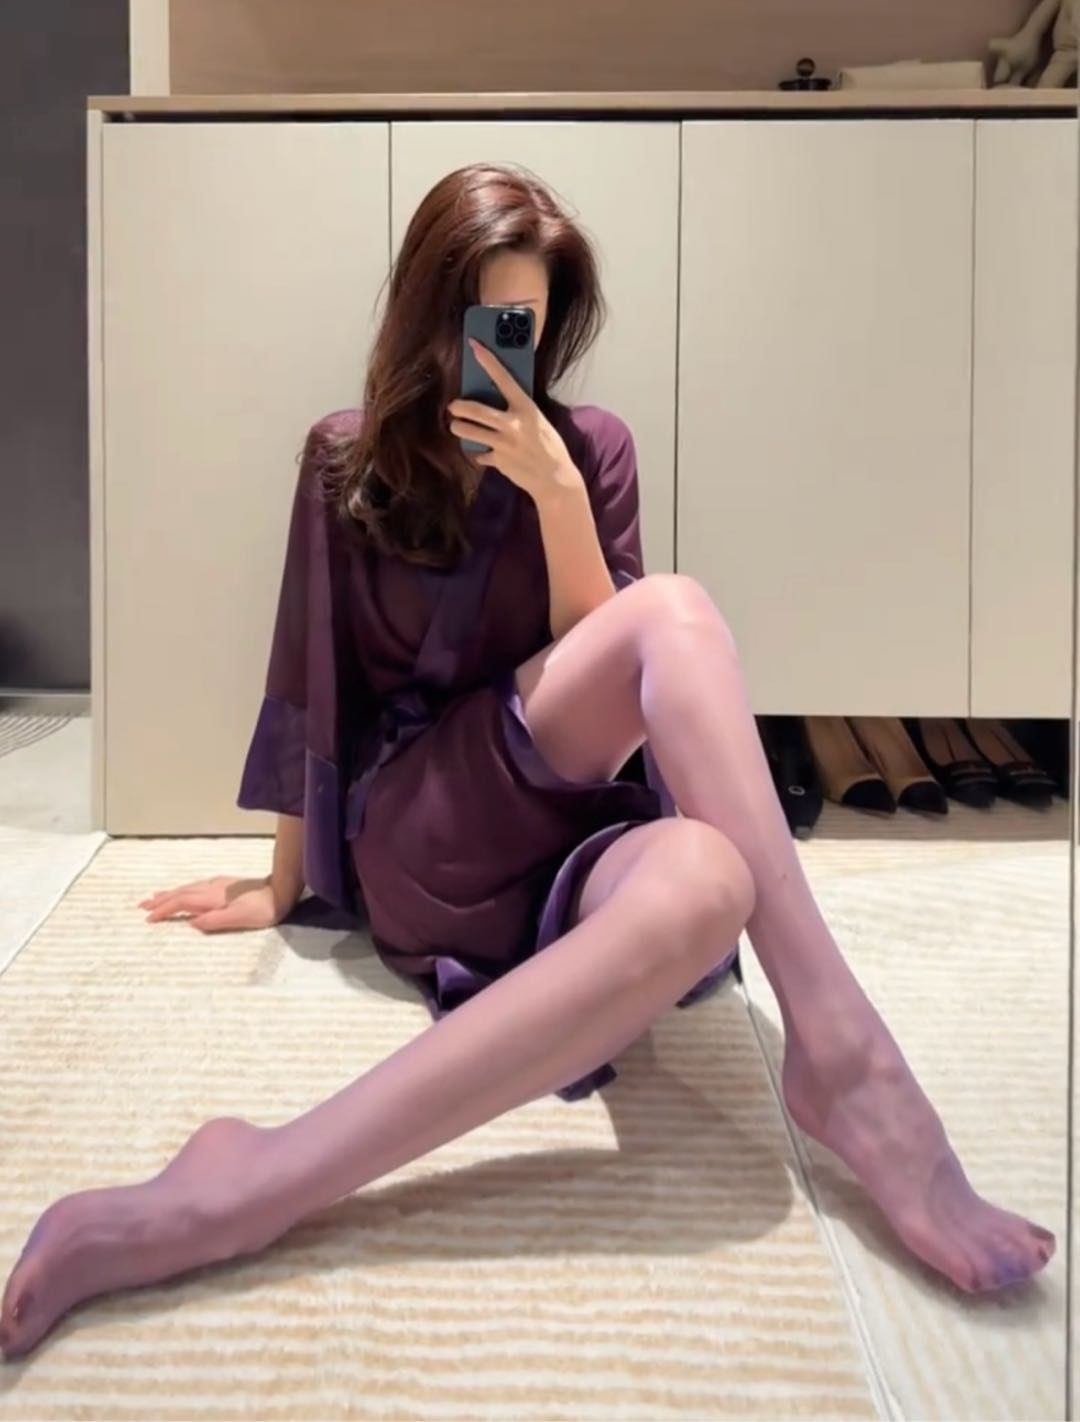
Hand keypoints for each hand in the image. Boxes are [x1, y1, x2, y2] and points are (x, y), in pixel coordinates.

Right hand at [139, 875, 288, 932]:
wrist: (281, 892)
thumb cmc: (263, 909)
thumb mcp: (240, 919)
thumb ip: (214, 921)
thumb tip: (191, 923)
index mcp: (213, 898)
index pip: (182, 902)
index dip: (165, 910)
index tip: (149, 918)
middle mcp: (212, 889)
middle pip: (181, 893)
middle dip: (161, 900)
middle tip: (142, 906)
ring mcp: (219, 885)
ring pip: (188, 888)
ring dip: (170, 893)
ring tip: (155, 897)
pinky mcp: (225, 885)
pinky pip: (196, 887)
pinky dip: (184, 890)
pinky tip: (185, 891)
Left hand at [447, 339, 581, 502]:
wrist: (555, 478)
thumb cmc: (547, 445)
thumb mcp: (538, 420)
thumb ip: (519, 409)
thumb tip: (497, 396)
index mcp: (526, 408)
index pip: (504, 378)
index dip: (488, 360)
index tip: (474, 345)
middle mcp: (514, 424)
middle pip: (475, 409)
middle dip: (459, 406)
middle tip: (453, 406)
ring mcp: (504, 443)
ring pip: (469, 431)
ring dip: (458, 427)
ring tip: (457, 426)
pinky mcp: (499, 461)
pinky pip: (479, 454)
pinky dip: (478, 453)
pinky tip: (482, 452)